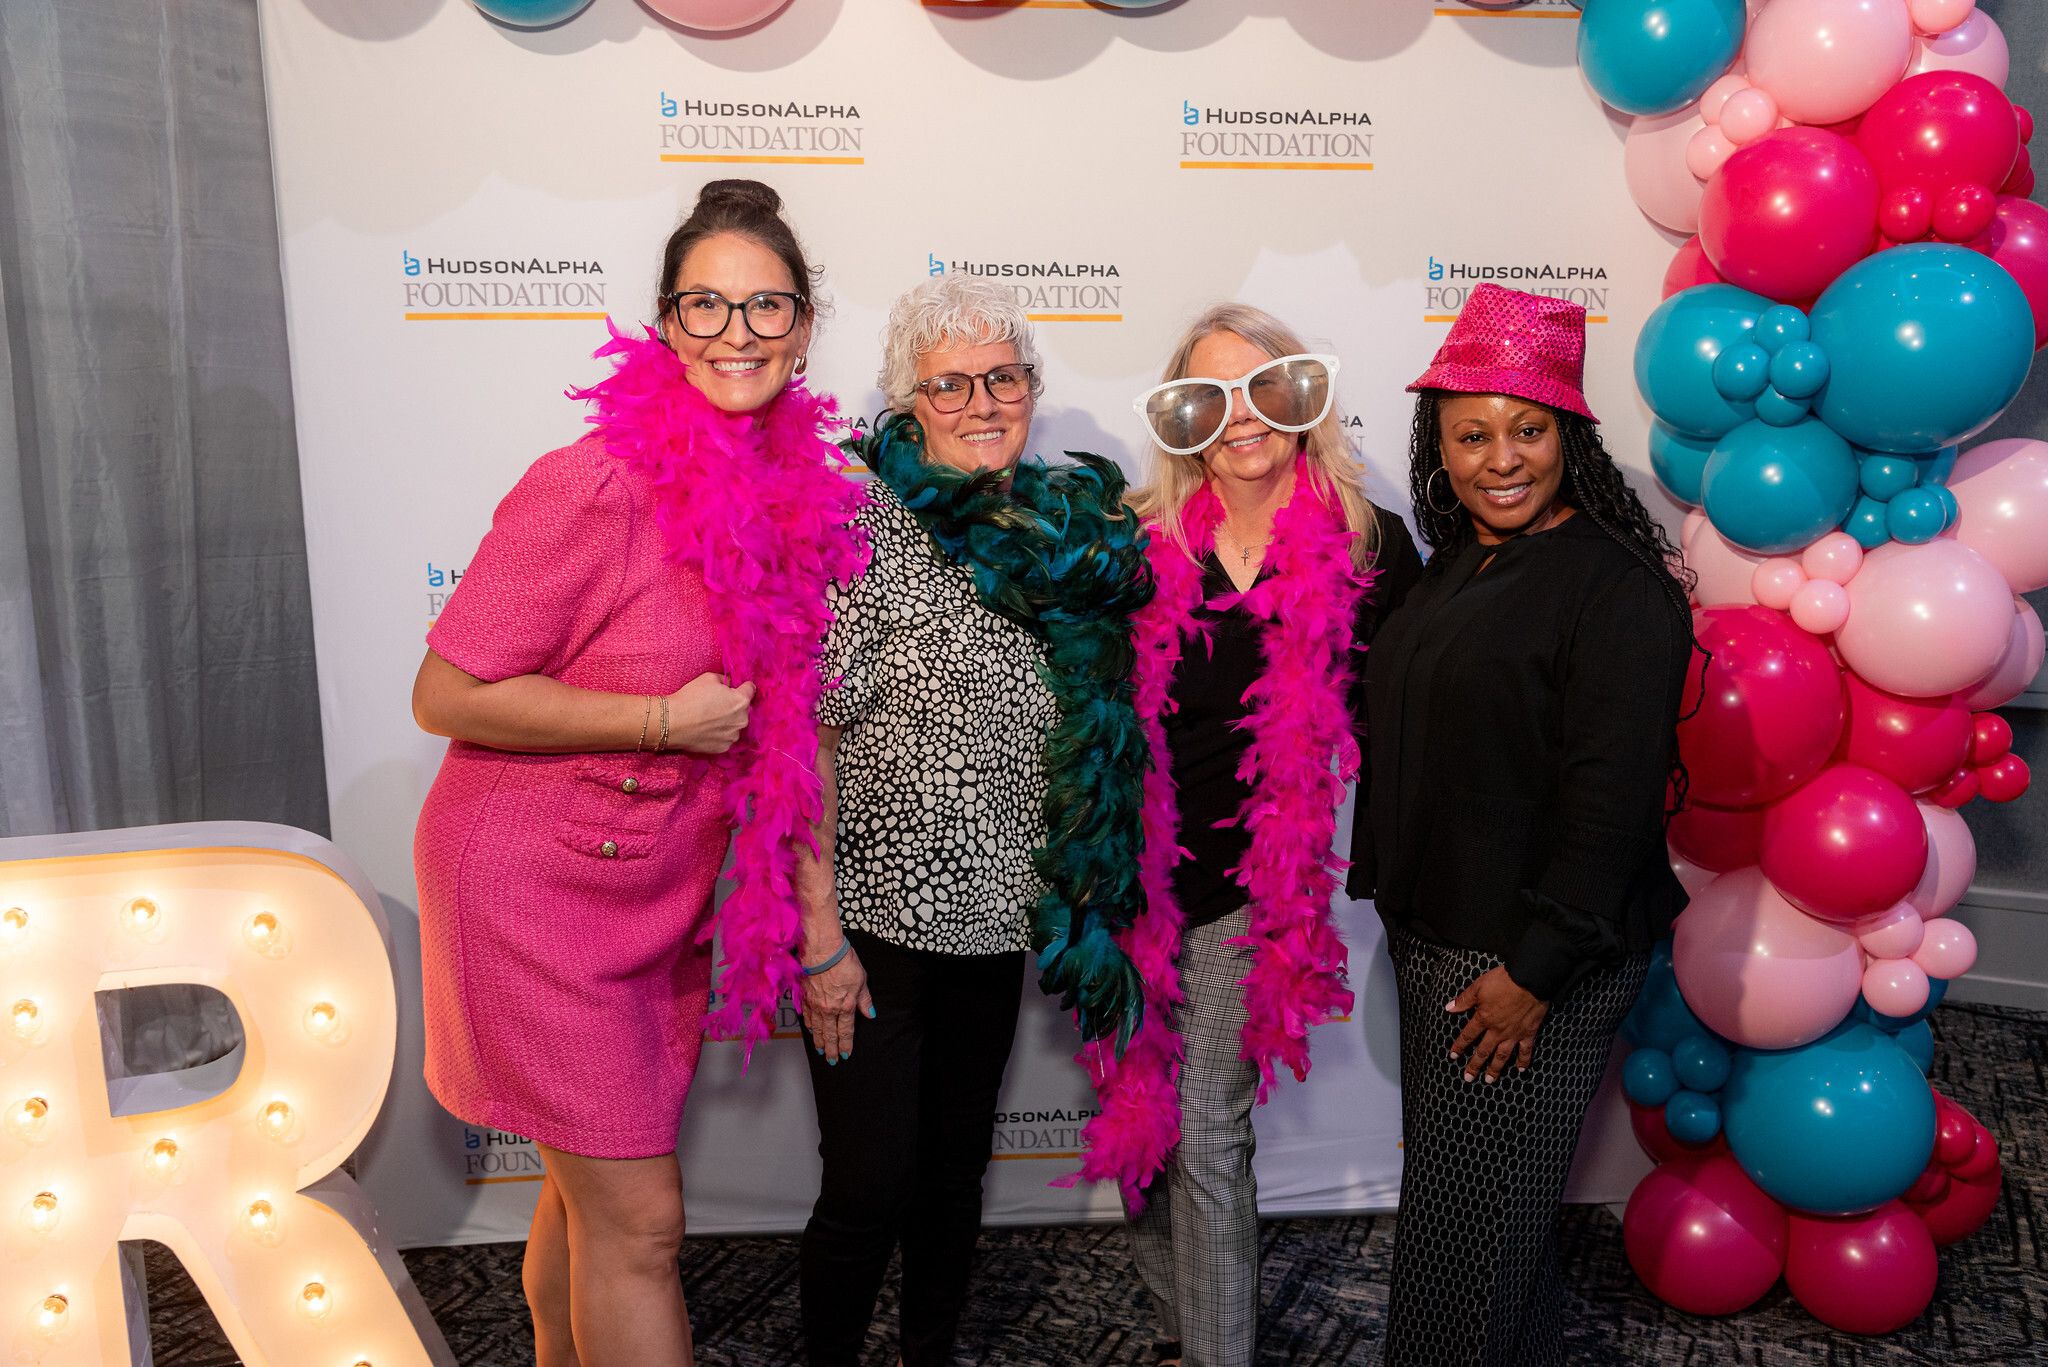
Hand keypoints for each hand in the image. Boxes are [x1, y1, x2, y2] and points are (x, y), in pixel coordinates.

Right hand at [667, 672, 754, 754]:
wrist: (673, 722)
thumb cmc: (691, 697)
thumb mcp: (708, 678)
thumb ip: (724, 679)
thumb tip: (728, 683)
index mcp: (741, 701)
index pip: (750, 690)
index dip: (742, 687)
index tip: (735, 688)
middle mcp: (742, 720)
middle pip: (743, 710)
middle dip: (733, 706)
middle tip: (716, 704)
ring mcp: (733, 736)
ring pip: (734, 725)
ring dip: (727, 722)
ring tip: (709, 719)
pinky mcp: (723, 748)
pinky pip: (725, 738)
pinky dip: (719, 734)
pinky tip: (706, 730)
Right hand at [800, 939, 872, 1064]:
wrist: (821, 950)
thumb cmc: (843, 961)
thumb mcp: (861, 980)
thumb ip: (864, 1000)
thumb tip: (870, 1014)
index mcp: (845, 1006)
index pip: (845, 1031)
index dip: (845, 1045)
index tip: (845, 1054)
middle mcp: (829, 1009)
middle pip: (830, 1034)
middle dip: (831, 1049)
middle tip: (831, 1060)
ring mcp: (815, 1004)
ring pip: (817, 1028)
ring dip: (819, 1041)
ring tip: (821, 1050)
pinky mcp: (804, 996)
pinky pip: (807, 1016)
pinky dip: (809, 1026)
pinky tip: (810, 1030)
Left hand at [1447, 965, 1549, 1083]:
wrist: (1530, 980)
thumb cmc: (1504, 981)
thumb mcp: (1479, 987)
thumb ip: (1464, 1000)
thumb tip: (1449, 1008)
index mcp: (1484, 1018)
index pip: (1468, 1035)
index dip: (1460, 1046)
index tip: (1453, 1056)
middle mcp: (1497, 1030)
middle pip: (1483, 1051)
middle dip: (1474, 1065)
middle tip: (1468, 1078)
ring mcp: (1513, 1033)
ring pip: (1502, 1055)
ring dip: (1495, 1069)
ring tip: (1489, 1080)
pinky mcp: (1529, 1033)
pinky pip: (1525, 1051)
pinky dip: (1523, 1061)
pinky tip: (1520, 1070)